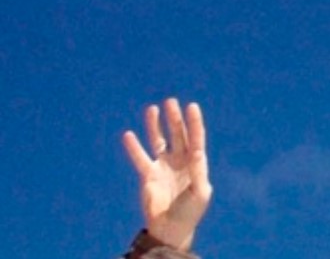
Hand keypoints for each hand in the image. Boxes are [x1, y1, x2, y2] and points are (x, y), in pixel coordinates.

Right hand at [121, 99, 212, 250]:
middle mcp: (180, 160)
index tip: (192, 106)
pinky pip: (140, 158)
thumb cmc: (191, 211)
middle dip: (175, 119)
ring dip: (154, 126)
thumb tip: (197, 152)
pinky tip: (128, 134)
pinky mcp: (148, 175)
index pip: (196, 138)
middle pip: (177, 134)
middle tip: (171, 101)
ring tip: (152, 108)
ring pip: (158, 141)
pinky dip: (133, 147)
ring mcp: (163, 166)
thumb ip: (198, 171)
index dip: (194, 123)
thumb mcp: (200, 191)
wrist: (172, 228)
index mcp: (196, 163)